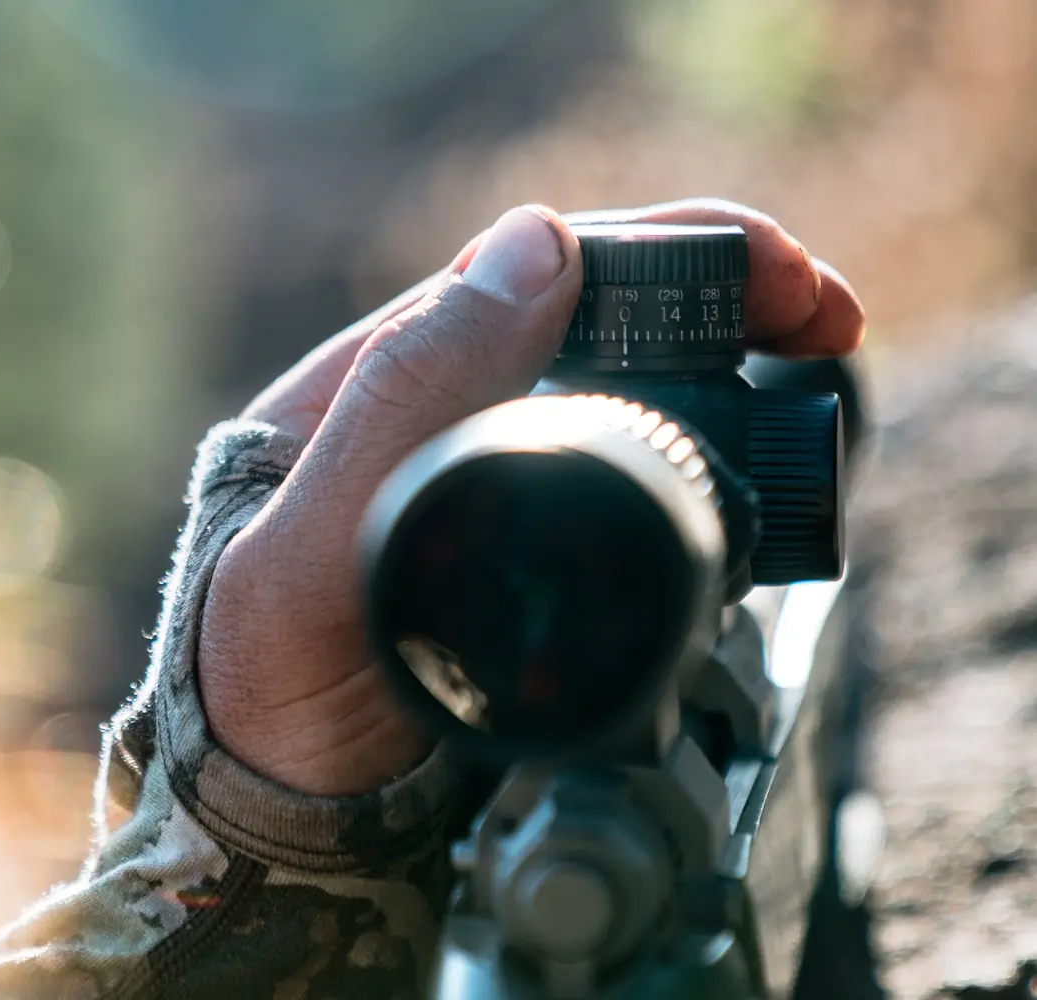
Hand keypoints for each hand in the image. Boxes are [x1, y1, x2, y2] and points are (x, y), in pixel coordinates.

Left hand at [198, 199, 866, 795]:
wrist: (274, 807)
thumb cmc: (259, 687)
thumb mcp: (306, 551)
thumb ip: (398, 412)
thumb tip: (537, 245)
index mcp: (371, 382)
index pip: (530, 275)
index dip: (659, 254)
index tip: (775, 276)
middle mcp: (423, 406)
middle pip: (586, 311)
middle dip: (713, 290)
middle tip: (823, 316)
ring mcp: (472, 466)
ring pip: (608, 374)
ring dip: (713, 353)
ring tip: (806, 362)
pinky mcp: (512, 537)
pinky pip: (609, 458)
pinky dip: (688, 436)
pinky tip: (738, 440)